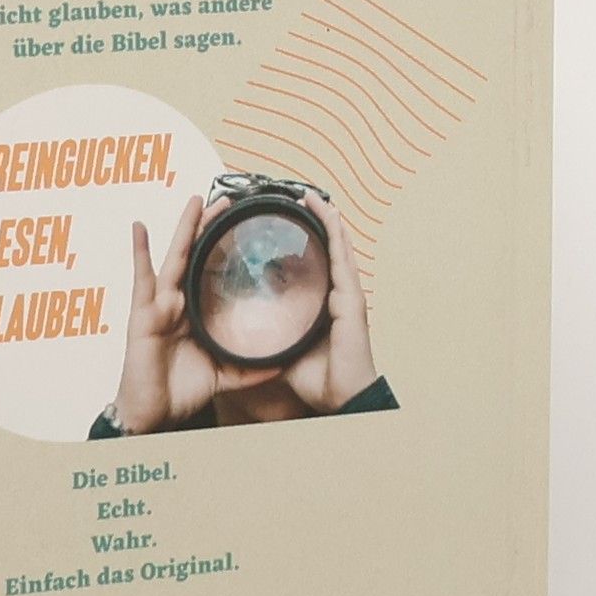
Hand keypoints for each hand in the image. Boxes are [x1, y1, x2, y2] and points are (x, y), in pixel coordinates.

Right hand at [113, 195, 233, 433]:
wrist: (154, 415)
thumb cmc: (179, 392)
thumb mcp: (223, 375)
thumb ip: (248, 368)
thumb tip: (281, 364)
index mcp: (194, 313)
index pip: (213, 272)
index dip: (225, 248)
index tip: (243, 225)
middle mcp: (176, 303)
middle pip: (196, 257)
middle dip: (209, 227)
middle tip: (227, 199)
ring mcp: (158, 305)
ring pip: (175, 259)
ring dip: (185, 228)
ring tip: (196, 200)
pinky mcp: (143, 314)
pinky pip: (141, 278)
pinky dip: (139, 251)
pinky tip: (139, 227)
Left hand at [282, 192, 380, 411]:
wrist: (341, 399)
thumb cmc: (320, 380)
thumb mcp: (284, 352)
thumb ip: (268, 339)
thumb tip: (243, 334)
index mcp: (324, 306)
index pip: (312, 267)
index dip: (303, 245)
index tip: (287, 227)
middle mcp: (337, 295)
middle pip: (327, 250)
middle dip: (315, 224)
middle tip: (299, 199)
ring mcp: (347, 294)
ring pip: (338, 246)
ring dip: (326, 219)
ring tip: (312, 196)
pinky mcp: (352, 297)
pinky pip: (342, 256)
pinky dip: (335, 231)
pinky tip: (326, 212)